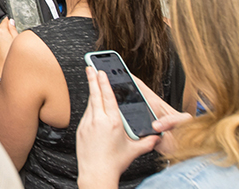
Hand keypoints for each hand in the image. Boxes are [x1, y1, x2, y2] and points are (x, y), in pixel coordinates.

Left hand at [0, 18, 18, 77]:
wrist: (4, 67)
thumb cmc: (11, 55)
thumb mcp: (16, 40)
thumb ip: (13, 29)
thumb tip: (11, 22)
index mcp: (1, 31)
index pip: (4, 21)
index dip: (8, 21)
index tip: (9, 20)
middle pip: (0, 29)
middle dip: (5, 31)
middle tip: (11, 37)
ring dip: (0, 37)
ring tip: (7, 45)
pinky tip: (3, 49)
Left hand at [76, 67, 157, 188]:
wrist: (96, 173)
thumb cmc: (115, 163)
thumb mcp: (134, 151)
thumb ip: (146, 142)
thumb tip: (157, 137)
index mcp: (113, 122)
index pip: (108, 97)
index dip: (104, 83)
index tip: (101, 72)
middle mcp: (98, 120)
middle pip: (95, 95)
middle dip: (92, 79)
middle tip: (89, 66)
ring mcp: (87, 124)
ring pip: (90, 104)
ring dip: (92, 93)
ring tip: (92, 82)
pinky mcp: (81, 129)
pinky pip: (86, 114)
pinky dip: (90, 107)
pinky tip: (92, 105)